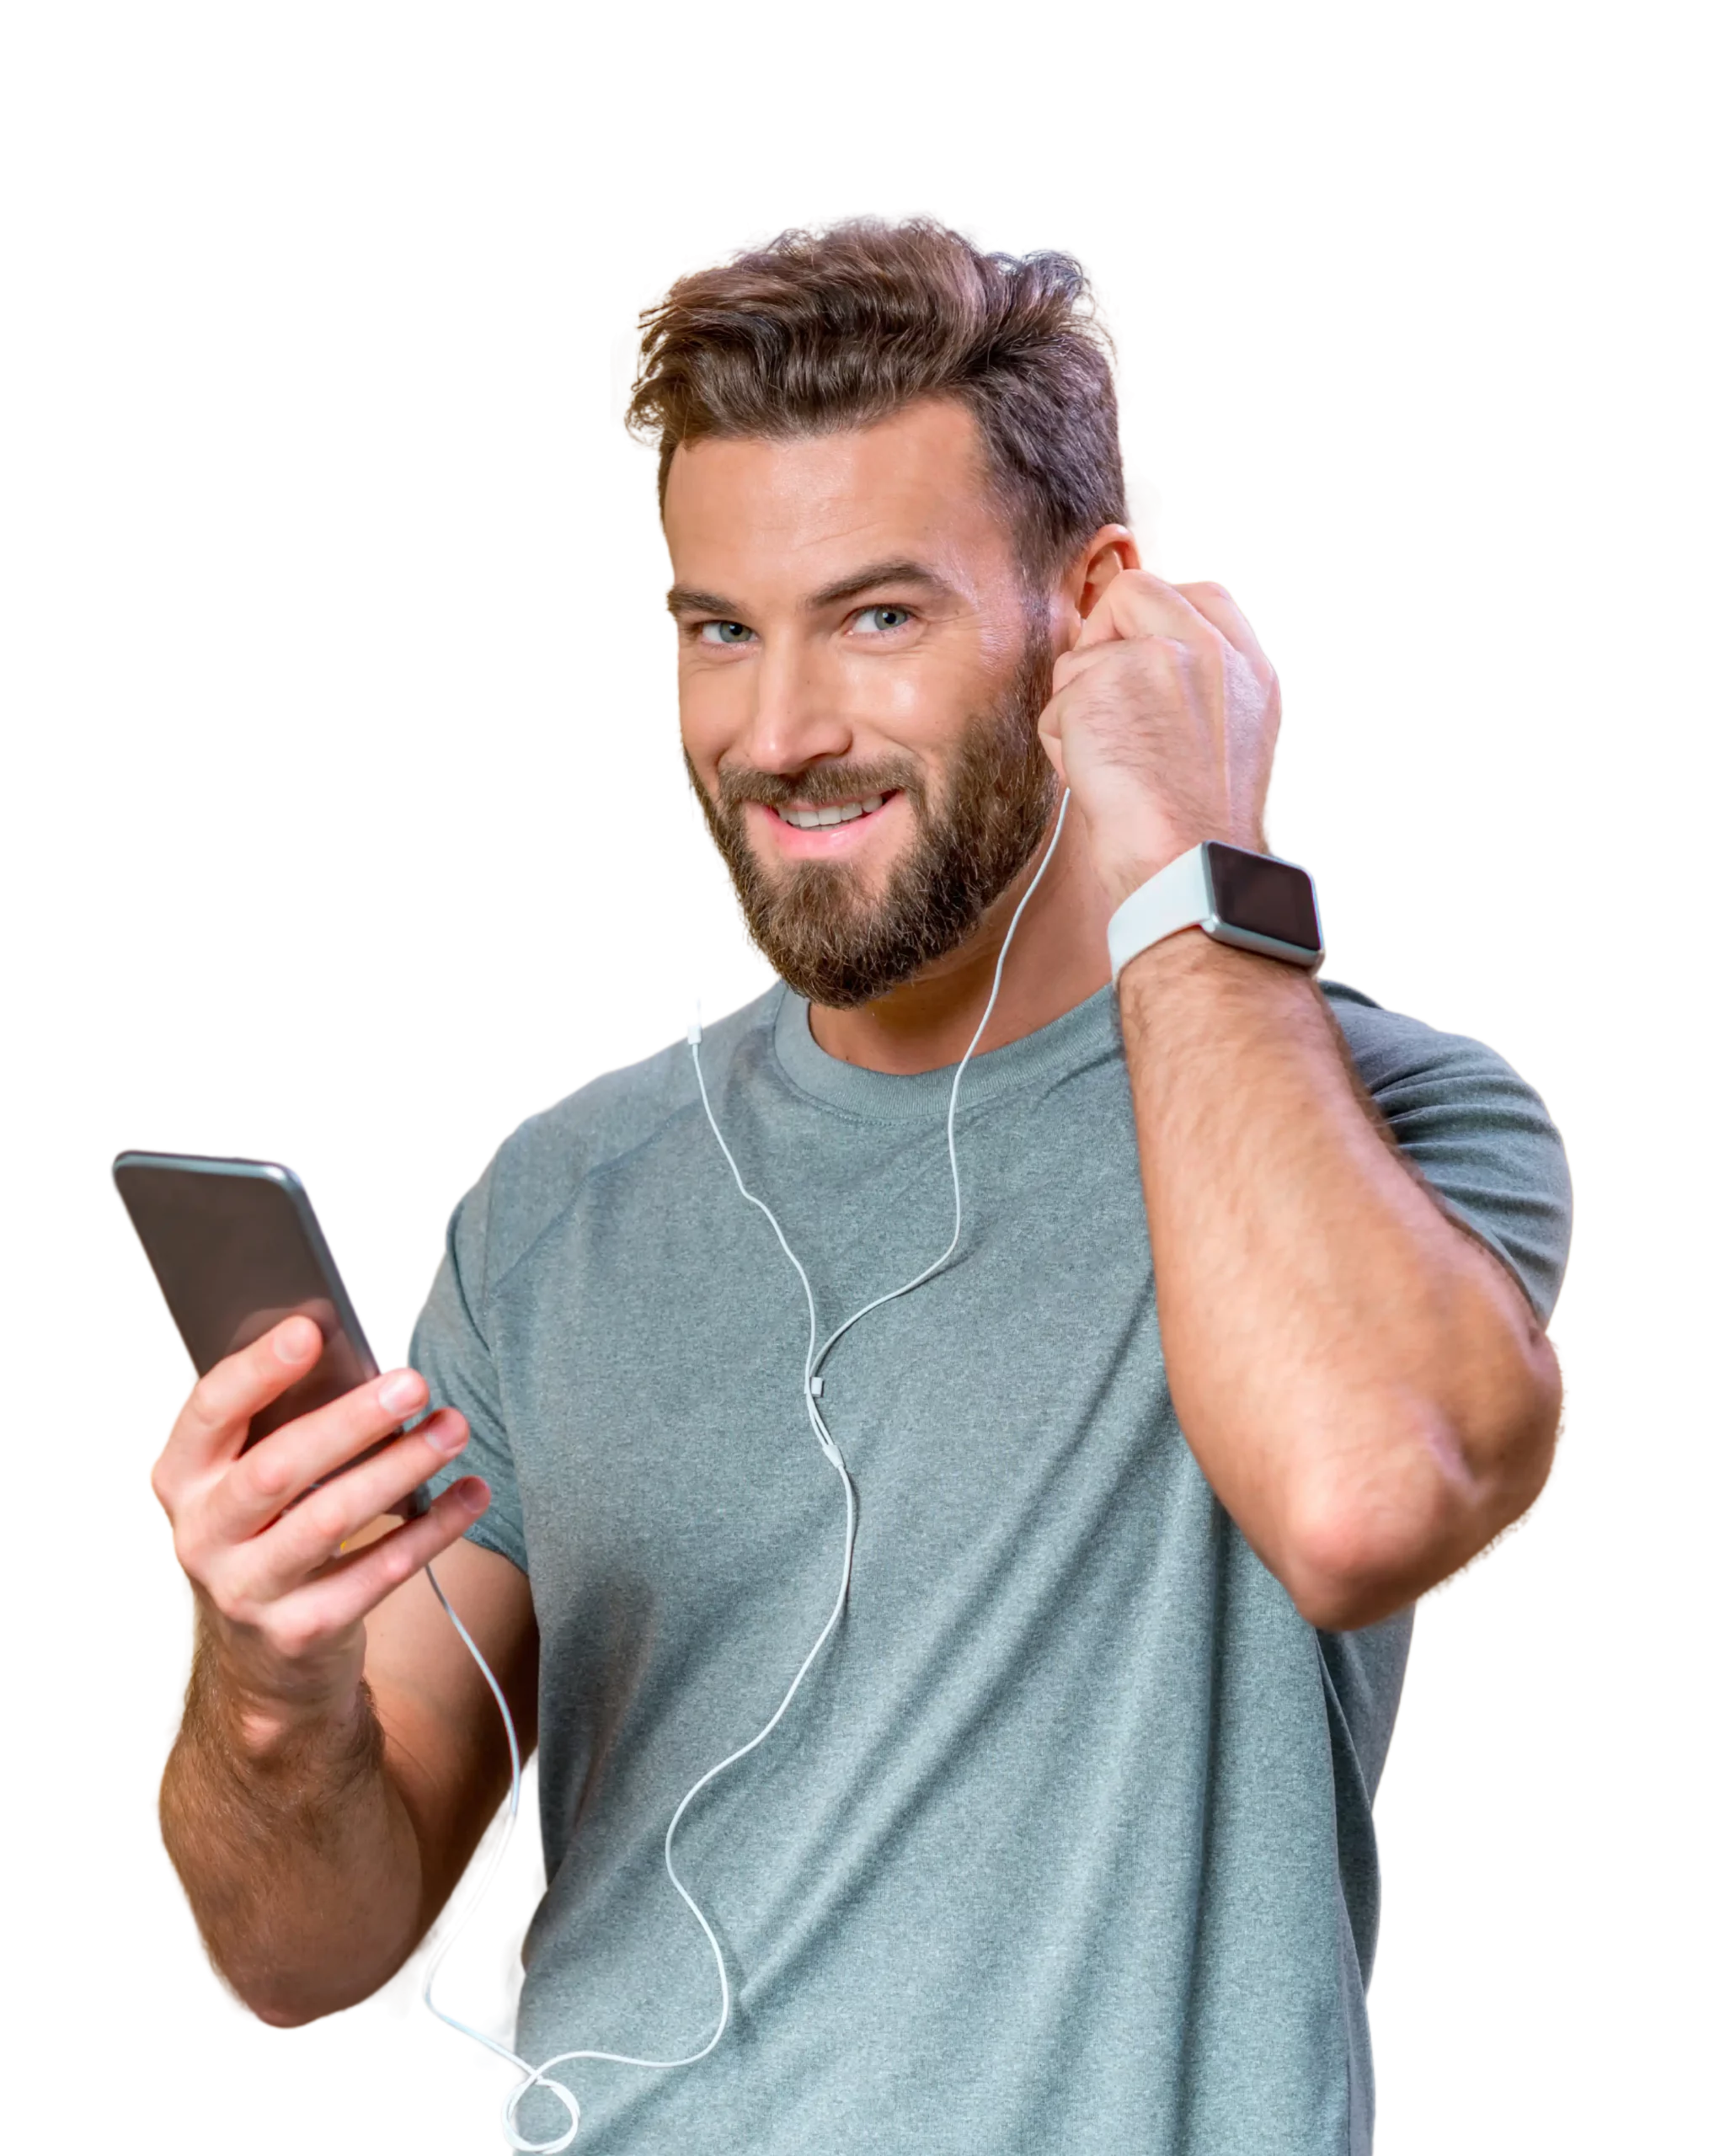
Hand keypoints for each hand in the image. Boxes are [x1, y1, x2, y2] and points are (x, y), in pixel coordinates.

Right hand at [148, 1315, 488, 1747]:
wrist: (257, 1660)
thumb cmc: (265, 1532)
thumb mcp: (245, 1480)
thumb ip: (279, 1423)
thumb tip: (352, 1353)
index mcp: (183, 1477)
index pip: (210, 1412)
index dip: (257, 1370)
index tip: (311, 1330)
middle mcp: (202, 1535)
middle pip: (276, 1467)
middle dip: (350, 1421)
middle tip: (413, 1383)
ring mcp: (246, 1590)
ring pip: (329, 1520)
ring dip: (400, 1468)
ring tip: (453, 1429)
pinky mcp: (300, 1631)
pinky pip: (376, 1575)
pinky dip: (431, 1530)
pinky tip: (470, 1494)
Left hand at [1037, 570, 1284, 908]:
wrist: (1190, 869)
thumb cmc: (1199, 830)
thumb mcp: (1230, 738)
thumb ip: (1199, 682)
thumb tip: (1139, 652)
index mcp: (1251, 665)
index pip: (1199, 592)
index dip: (1149, 616)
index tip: (1129, 661)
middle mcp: (1214, 648)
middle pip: (1131, 594)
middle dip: (1100, 648)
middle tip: (1105, 712)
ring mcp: (1163, 656)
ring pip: (1081, 658)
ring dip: (1079, 715)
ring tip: (1114, 766)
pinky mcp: (1108, 679)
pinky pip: (1055, 705)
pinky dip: (1062, 747)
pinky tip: (1099, 781)